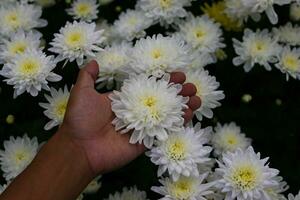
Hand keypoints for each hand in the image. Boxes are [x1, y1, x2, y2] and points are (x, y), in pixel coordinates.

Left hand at [59, 60, 200, 175]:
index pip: (150, 86)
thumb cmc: (80, 119)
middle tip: (192, 87)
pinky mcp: (145, 141)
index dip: (165, 81)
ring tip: (197, 100)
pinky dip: (178, 124)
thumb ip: (89, 76)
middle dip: (179, 93)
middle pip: (162, 100)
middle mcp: (136, 111)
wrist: (79, 147)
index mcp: (126, 99)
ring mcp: (142, 126)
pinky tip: (190, 115)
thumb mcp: (82, 92)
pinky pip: (164, 131)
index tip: (179, 75)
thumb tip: (95, 62)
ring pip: (167, 115)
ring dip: (183, 107)